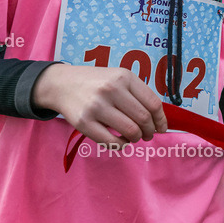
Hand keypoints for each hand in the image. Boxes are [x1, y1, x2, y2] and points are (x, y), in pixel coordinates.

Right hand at [31, 64, 167, 148]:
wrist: (62, 84)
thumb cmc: (96, 83)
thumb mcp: (118, 78)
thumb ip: (137, 93)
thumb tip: (158, 120)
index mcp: (124, 77)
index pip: (153, 103)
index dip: (161, 120)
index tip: (161, 128)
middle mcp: (111, 89)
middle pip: (143, 119)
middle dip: (150, 131)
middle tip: (147, 135)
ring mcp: (97, 106)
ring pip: (130, 131)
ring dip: (136, 138)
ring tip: (133, 137)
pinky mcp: (84, 122)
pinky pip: (111, 141)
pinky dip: (120, 145)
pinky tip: (120, 141)